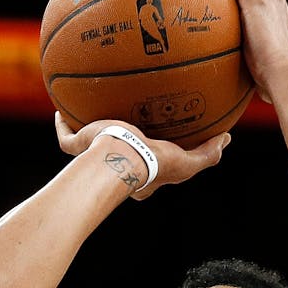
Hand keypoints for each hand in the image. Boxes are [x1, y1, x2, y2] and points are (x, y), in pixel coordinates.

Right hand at [55, 113, 229, 200]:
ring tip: (93, 116)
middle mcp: (115, 170)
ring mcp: (93, 159)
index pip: (145, 175)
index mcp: (139, 178)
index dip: (151, 165)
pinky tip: (60, 110)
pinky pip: (66, 137)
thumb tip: (226, 140)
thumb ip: (207, 154)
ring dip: (89, 136)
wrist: (120, 159)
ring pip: (87, 149)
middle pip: (116, 161)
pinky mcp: (79, 147)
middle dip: (119, 150)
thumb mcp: (187, 163)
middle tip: (125, 132)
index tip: (155, 150)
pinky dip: (62, 125)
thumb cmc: (152, 165)